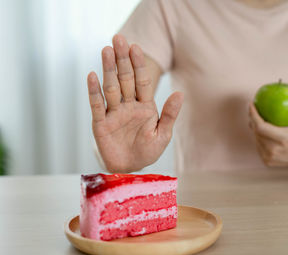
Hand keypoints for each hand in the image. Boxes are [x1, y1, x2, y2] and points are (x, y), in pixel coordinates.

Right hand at [87, 34, 182, 172]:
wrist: (130, 168)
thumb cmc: (148, 150)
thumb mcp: (163, 134)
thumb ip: (169, 115)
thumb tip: (180, 94)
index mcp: (145, 106)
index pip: (141, 81)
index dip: (139, 64)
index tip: (136, 46)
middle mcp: (128, 105)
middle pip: (125, 79)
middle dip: (122, 59)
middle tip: (118, 38)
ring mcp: (113, 113)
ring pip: (111, 87)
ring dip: (108, 69)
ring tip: (106, 50)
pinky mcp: (101, 124)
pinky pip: (97, 105)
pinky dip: (94, 91)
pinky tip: (92, 75)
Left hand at [249, 90, 287, 169]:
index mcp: (284, 139)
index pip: (261, 127)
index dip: (253, 115)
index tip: (251, 104)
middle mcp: (275, 150)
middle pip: (256, 132)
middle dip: (252, 120)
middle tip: (253, 110)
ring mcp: (271, 157)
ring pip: (256, 139)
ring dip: (254, 129)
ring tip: (255, 119)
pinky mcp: (268, 162)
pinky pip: (259, 147)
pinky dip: (259, 138)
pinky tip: (259, 131)